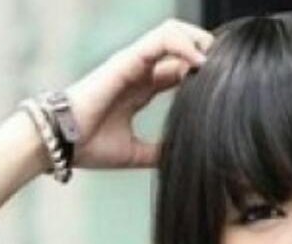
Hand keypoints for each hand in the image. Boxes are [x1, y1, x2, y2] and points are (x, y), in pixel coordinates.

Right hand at [63, 18, 213, 169]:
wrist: (62, 143)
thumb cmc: (90, 147)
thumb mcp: (135, 153)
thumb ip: (158, 151)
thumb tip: (181, 162)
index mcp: (141, 89)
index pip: (179, 71)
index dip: (203, 74)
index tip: (225, 89)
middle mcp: (139, 71)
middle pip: (181, 47)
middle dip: (207, 53)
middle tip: (229, 71)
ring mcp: (134, 62)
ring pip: (173, 33)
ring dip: (200, 41)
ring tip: (219, 60)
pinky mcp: (127, 59)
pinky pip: (161, 39)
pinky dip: (184, 45)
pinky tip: (202, 61)